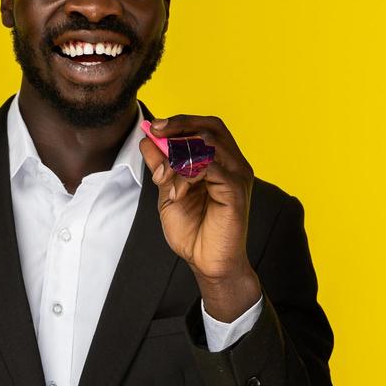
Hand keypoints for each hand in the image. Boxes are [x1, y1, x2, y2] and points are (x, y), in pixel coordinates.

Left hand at [139, 114, 261, 319]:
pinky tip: (178, 192)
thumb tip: (147, 139)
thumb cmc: (193, 231)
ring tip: (165, 178)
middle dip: (180, 126)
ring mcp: (237, 176)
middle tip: (157, 133)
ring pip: (209, 144)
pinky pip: (211, 166)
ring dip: (178, 155)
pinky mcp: (236, 191)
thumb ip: (161, 166)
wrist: (207, 263)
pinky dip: (187, 173)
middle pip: (211, 127)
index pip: (206, 127)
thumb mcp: (168, 192)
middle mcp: (233, 165)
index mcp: (221, 162)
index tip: (154, 126)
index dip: (181, 121)